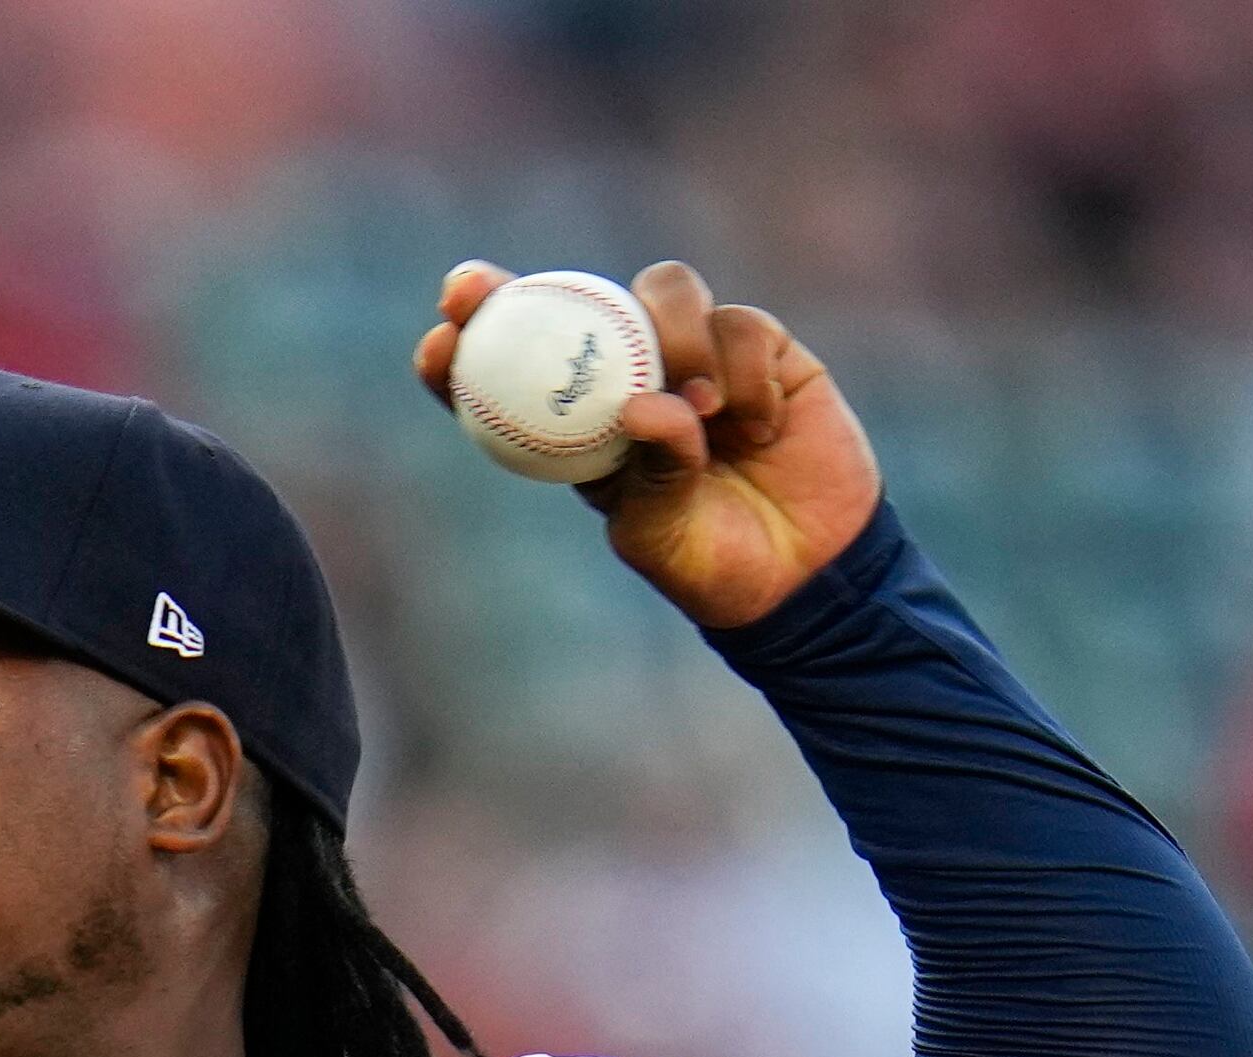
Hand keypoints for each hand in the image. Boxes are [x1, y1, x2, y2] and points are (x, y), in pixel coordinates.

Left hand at [414, 260, 882, 632]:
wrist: (810, 574)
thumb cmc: (715, 565)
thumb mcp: (662, 538)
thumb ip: (649, 476)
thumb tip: (644, 403)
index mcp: (581, 430)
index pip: (515, 374)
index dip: (471, 348)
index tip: (442, 338)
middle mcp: (632, 378)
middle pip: (572, 305)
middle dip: (519, 288)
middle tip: (479, 286)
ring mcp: (696, 356)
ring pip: (664, 292)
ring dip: (676, 337)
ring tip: (706, 409)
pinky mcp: (761, 350)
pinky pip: (742, 325)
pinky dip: (746, 373)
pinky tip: (762, 428)